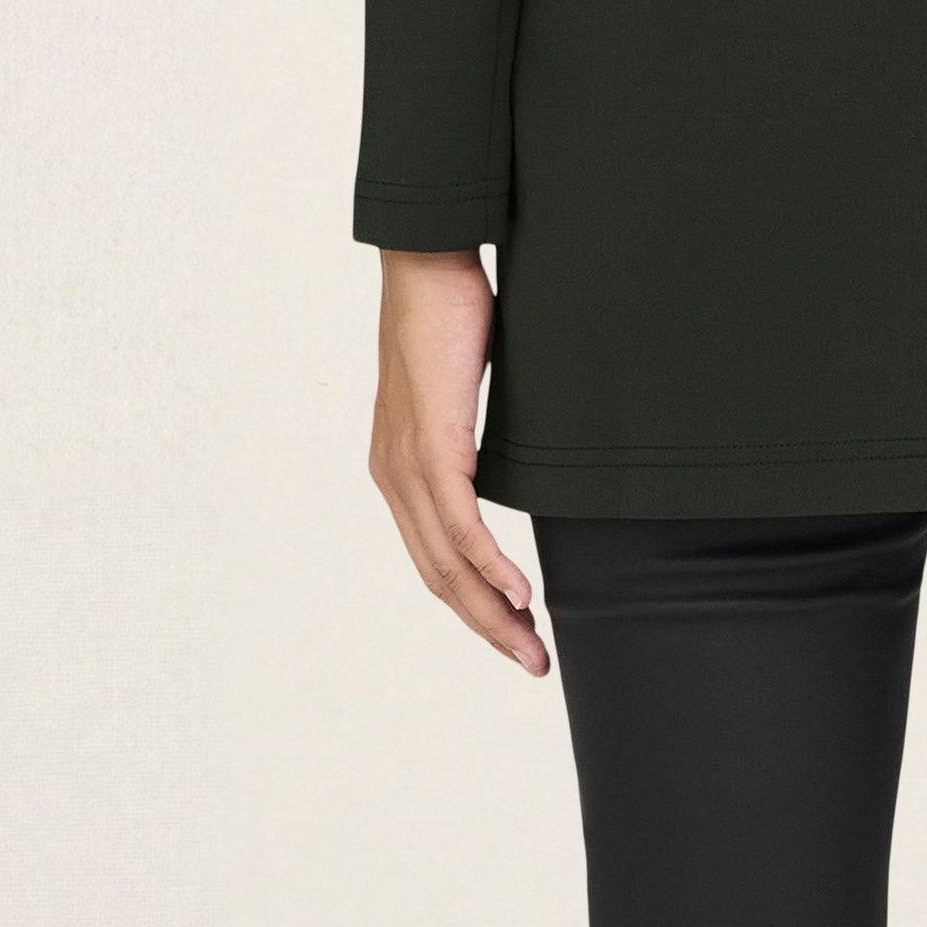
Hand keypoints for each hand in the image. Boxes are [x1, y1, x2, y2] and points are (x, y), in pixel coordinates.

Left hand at [369, 246, 548, 673]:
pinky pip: (459, 524)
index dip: (474, 605)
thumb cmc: (451, 315)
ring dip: (493, 612)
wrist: (426, 262)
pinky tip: (520, 593)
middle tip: (532, 664)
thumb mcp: (467, 393)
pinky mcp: (430, 445)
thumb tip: (519, 460)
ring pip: (447, 563)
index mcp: (399, 470)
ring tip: (533, 646)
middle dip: (488, 628)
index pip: (434, 559)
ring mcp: (407, 464)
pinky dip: (491, 564)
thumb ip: (480, 437)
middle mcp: (393, 477)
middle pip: (438, 577)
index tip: (517, 634)